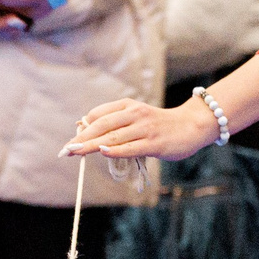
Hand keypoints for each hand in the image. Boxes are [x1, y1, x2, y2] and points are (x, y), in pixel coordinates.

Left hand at [63, 97, 218, 163]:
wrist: (192, 126)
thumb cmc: (160, 125)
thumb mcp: (137, 118)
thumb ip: (116, 124)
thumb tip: (88, 133)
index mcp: (128, 106)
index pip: (98, 115)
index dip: (83, 128)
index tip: (71, 141)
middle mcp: (134, 114)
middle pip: (101, 125)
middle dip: (81, 138)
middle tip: (65, 150)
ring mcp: (144, 128)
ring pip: (112, 137)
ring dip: (91, 146)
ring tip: (75, 152)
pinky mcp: (154, 143)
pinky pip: (130, 147)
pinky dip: (115, 150)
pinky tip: (102, 152)